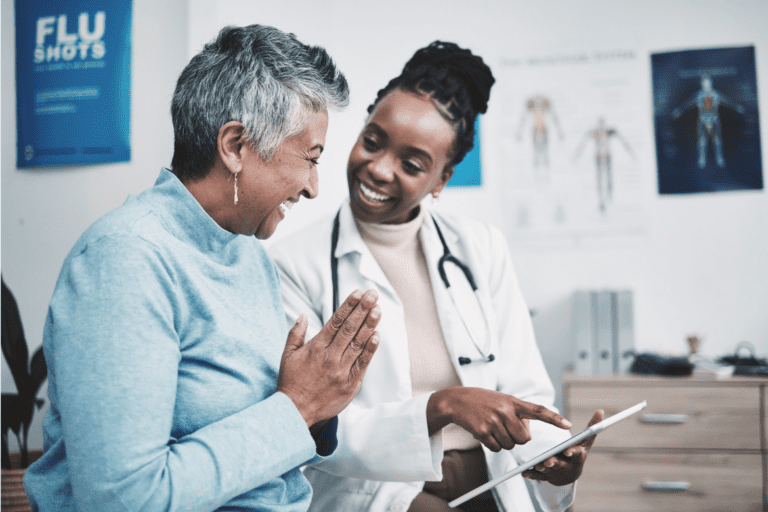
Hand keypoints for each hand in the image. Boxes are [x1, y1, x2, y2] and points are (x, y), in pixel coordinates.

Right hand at [277, 289, 380, 427]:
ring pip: (358, 344)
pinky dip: (370, 350)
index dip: (348, 305)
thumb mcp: (287, 356)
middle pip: (350, 329)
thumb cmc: (291, 383)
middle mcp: (330, 357)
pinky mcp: (350, 385)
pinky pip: (362, 364)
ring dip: (369, 325)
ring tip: (378, 309)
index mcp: (316, 348)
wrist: (295, 413)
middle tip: (373, 294)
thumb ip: (295, 334)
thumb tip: (303, 315)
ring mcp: (341, 371)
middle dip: (362, 309)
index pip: (336, 321)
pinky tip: (377, 335)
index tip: (358, 293)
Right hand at [427, 387, 572, 451]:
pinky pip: (496, 448)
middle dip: (517, 439)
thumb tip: (526, 435)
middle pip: (524, 439)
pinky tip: (484, 433)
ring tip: (491, 428)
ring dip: (503, 442)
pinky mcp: (483, 431)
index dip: (554, 418)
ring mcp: (494, 421)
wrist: (455, 400)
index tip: (568, 425)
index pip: (538, 410)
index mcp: (512, 401)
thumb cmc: (481, 402)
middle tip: (504, 429)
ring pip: (510, 445)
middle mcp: (505, 410)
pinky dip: (492, 445)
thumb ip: (516, 414)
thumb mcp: (501, 401)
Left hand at [522, 409, 603, 485]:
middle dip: (555, 462)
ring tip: (537, 465)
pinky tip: (524, 473)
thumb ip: (592, 427)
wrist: (571, 473)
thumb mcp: (585, 441)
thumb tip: (600, 410)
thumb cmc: (578, 452)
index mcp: (578, 457)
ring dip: (543, 468)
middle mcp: (568, 466)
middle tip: (548, 461)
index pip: (577, 455)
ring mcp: (557, 473)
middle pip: (561, 465)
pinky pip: (538, 477)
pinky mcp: (547, 477)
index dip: (573, 453)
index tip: (567, 451)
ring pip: (549, 471)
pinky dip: (531, 475)